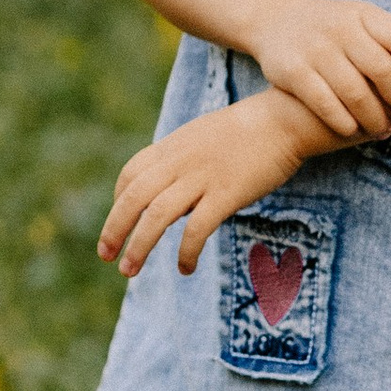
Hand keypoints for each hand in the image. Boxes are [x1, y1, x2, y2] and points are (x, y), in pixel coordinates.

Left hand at [100, 91, 317, 277]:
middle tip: (105, 256)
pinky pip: (196, 228)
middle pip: (134, 197)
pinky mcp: (227, 193)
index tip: (119, 222)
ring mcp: (202, 177)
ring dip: (139, 246)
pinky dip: (185, 252)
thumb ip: (184, 160)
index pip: (131, 174)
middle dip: (114, 229)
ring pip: (156, 215)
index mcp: (173, 146)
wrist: (285, 120)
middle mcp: (180, 161)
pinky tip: (185, 268)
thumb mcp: (204, 137)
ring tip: (129, 270)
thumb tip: (174, 193)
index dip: (118, 202)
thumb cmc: (249, 132)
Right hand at [249, 0, 390, 140]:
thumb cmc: (334, 28)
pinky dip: (343, 120)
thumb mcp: (361, 21)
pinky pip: (323, 102)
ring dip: (374, 117)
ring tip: (384, 130)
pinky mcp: (292, 71)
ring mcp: (314, 49)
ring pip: (354, 91)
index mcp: (363, 14)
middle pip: (381, 69)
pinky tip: (353, 130)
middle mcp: (340, 28)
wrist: (276, 19)